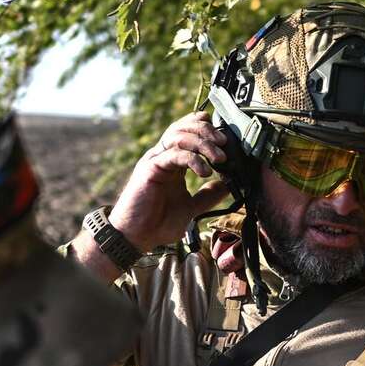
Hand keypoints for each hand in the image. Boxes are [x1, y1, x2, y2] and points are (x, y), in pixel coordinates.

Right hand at [106, 110, 236, 251]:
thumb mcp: (192, 207)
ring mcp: (154, 161)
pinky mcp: (149, 169)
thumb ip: (208, 195)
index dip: (205, 128)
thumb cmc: (158, 223)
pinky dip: (192, 160)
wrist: (135, 237)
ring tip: (219, 158)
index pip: (187, 133)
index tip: (225, 137)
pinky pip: (173, 155)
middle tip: (224, 142)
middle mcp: (162, 157)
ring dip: (202, 143)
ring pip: (178, 137)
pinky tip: (205, 172)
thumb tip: (229, 185)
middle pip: (183, 128)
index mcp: (171, 162)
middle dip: (206, 130)